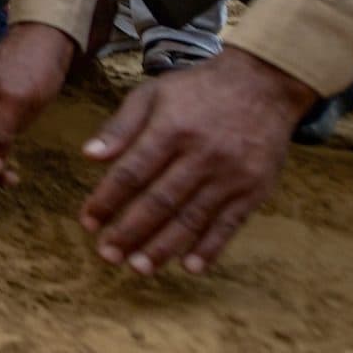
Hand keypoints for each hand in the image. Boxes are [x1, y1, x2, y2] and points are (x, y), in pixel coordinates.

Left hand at [77, 47, 315, 275]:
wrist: (264, 84)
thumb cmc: (198, 89)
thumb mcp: (154, 93)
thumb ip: (121, 126)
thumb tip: (88, 155)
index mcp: (172, 129)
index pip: (132, 172)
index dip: (107, 200)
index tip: (88, 222)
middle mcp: (202, 154)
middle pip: (160, 201)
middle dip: (130, 231)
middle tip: (107, 255)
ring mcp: (231, 175)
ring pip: (192, 218)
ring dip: (164, 247)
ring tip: (138, 268)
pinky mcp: (254, 189)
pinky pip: (229, 224)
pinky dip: (210, 248)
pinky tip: (190, 266)